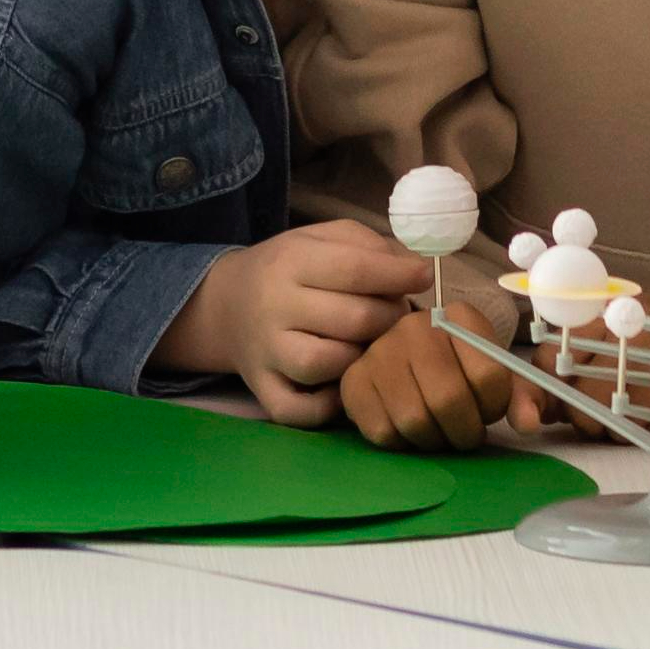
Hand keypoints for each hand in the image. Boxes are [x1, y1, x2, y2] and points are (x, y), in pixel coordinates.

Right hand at [163, 222, 429, 426]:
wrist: (225, 304)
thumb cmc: (290, 269)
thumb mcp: (322, 239)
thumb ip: (369, 245)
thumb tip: (414, 267)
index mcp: (291, 261)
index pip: (354, 269)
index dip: (398, 275)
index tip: (424, 277)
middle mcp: (274, 306)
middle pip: (352, 319)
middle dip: (389, 317)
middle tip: (396, 314)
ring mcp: (266, 353)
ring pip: (326, 364)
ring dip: (362, 358)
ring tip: (369, 345)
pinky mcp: (261, 390)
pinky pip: (299, 410)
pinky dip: (328, 405)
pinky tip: (343, 384)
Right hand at [337, 305, 538, 449]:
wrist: (400, 359)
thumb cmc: (455, 368)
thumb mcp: (493, 375)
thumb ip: (521, 398)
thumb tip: (529, 424)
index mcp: (458, 317)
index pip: (489, 375)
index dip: (494, 406)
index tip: (488, 410)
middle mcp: (415, 326)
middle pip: (448, 400)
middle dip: (464, 432)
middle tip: (465, 435)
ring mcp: (379, 352)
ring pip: (414, 420)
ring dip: (434, 441)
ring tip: (439, 432)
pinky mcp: (353, 382)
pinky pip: (383, 432)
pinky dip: (404, 444)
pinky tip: (410, 430)